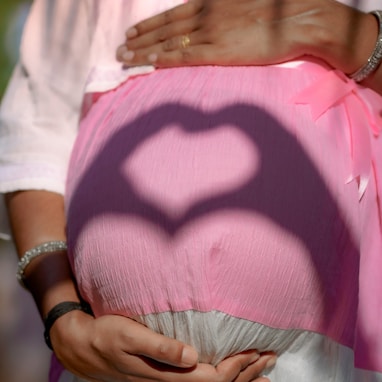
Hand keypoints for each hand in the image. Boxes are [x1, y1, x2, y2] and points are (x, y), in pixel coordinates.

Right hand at [50, 310, 275, 380]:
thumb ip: (160, 347)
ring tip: (262, 370)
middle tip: (270, 359)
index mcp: (166, 375)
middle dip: (245, 373)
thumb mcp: (130, 336)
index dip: (235, 366)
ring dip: (238, 378)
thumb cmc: (107, 336)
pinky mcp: (165, 378)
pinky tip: (231, 373)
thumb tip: (191, 356)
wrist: (84, 347)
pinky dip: (223, 378)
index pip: (211, 378)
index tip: (255, 350)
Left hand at [116, 0, 374, 73]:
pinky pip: (186, 55)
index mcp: (213, 3)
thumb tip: (215, 20)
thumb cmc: (279, 11)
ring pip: (170, 42)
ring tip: (125, 56)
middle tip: (120, 47)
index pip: (173, 16)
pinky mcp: (220, 50)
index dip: (151, 25)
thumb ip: (226, 11)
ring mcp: (212, 32)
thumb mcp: (247, 3)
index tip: (134, 31)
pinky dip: (166, 58)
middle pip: (165, 28)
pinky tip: (150, 62)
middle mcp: (207, 15)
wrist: (301, 17)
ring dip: (145, 49)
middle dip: (140, 38)